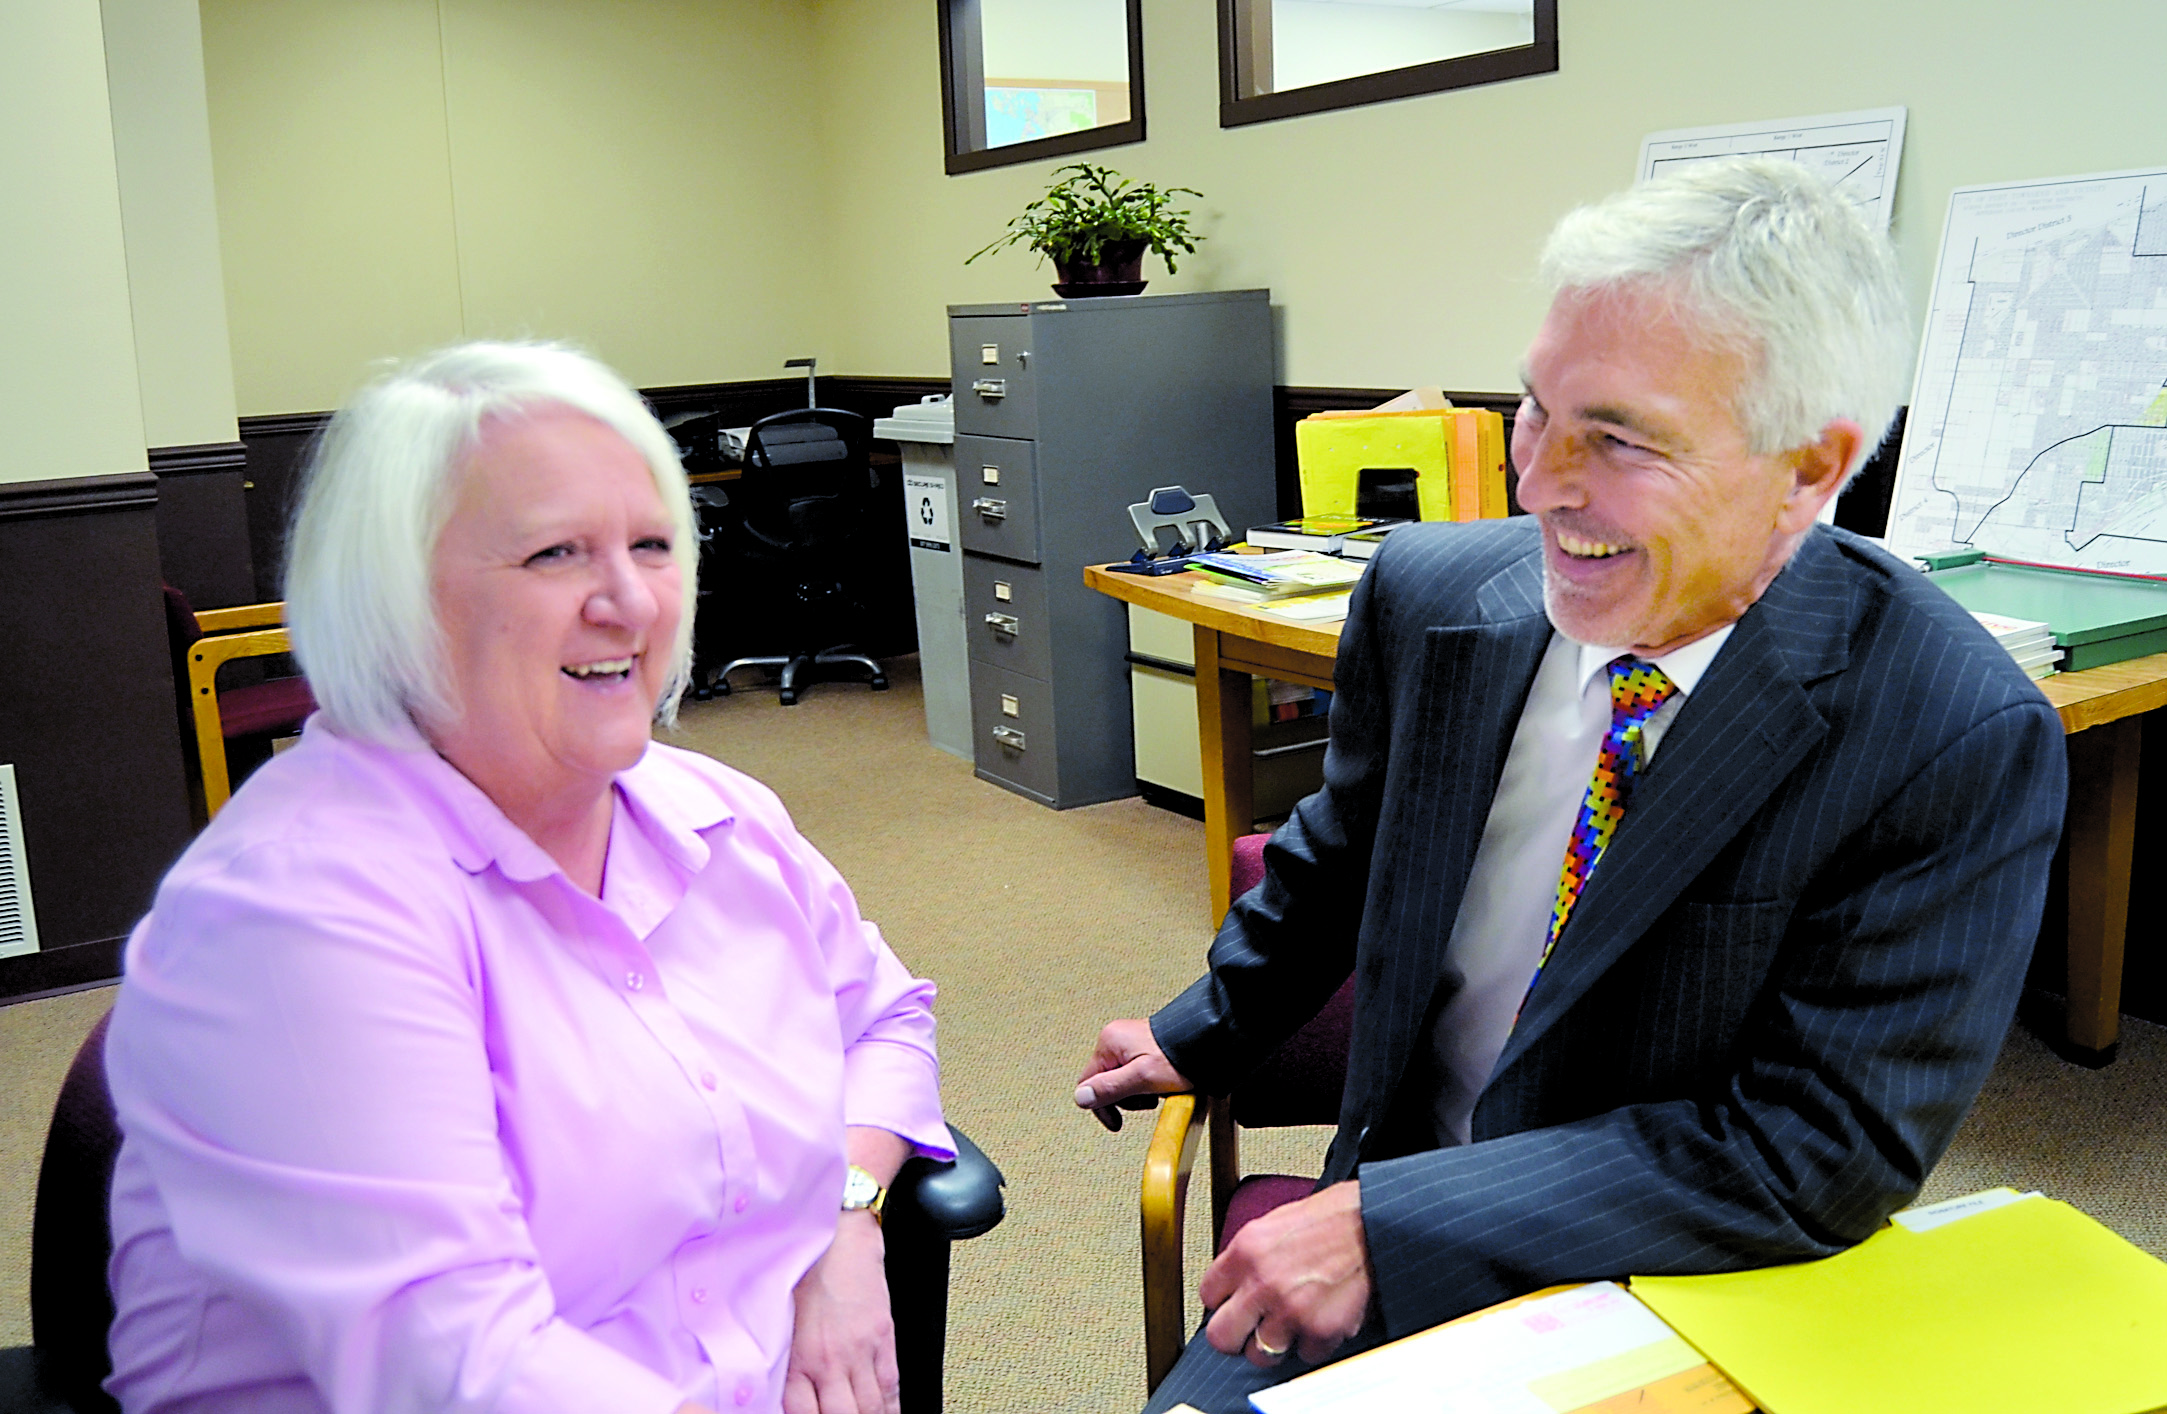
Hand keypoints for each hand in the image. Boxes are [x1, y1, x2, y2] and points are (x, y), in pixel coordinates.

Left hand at [783, 1213, 897, 1413]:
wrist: (839, 1238)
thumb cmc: (805, 1270)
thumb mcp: (781, 1320)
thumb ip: (785, 1360)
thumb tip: (783, 1390)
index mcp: (799, 1357)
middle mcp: (830, 1360)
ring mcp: (860, 1351)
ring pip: (870, 1406)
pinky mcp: (883, 1337)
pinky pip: (891, 1383)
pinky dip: (891, 1403)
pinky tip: (887, 1410)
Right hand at [1074, 1019, 1194, 1131]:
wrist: (1211, 1041)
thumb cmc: (1180, 1057)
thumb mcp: (1142, 1078)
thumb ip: (1110, 1088)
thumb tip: (1081, 1098)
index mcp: (1109, 1043)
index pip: (1087, 1083)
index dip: (1101, 1106)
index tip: (1117, 1122)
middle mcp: (1116, 1039)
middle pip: (1106, 1082)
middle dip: (1126, 1099)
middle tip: (1148, 1100)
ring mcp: (1131, 1042)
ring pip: (1122, 1080)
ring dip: (1139, 1093)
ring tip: (1159, 1090)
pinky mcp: (1146, 1048)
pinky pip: (1137, 1074)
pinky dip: (1148, 1084)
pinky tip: (1163, 1084)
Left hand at [1199, 1180, 1371, 1367]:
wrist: (1375, 1223)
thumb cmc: (1332, 1218)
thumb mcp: (1274, 1222)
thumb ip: (1248, 1255)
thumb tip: (1233, 1282)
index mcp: (1246, 1250)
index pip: (1208, 1296)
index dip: (1222, 1302)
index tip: (1232, 1304)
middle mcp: (1262, 1283)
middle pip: (1222, 1337)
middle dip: (1234, 1336)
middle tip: (1248, 1330)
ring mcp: (1291, 1310)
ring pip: (1260, 1355)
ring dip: (1275, 1343)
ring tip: (1291, 1324)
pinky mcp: (1321, 1330)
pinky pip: (1304, 1355)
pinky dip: (1312, 1343)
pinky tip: (1320, 1320)